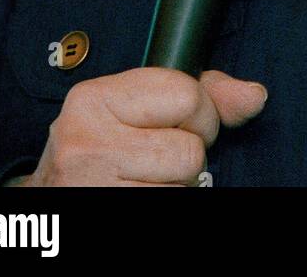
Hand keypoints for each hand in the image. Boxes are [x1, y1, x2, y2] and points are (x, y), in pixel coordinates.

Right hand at [20, 67, 267, 186]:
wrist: (51, 196)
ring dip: (175, 185)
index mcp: (95, 97)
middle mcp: (85, 141)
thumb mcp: (141, 104)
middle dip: (187, 155)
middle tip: (158, 156)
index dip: (199, 114)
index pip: (187, 94)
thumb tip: (255, 96)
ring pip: (182, 187)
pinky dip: (166, 200)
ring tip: (144, 176)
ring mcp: (91, 186)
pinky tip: (139, 191)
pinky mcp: (105, 213)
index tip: (179, 123)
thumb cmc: (105, 144)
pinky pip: (171, 206)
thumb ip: (203, 93)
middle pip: (189, 150)